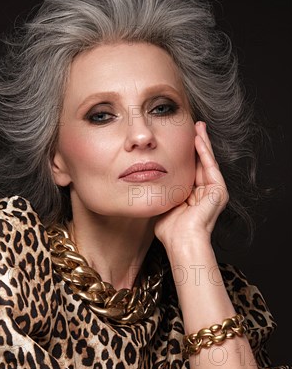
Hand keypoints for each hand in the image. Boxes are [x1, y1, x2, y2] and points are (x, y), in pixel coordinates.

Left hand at [154, 121, 228, 246]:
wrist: (181, 242)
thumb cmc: (170, 230)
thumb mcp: (164, 203)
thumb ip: (163, 190)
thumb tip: (149, 179)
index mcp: (194, 196)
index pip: (191, 169)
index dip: (186, 154)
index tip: (179, 139)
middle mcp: (206, 192)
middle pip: (202, 162)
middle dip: (197, 143)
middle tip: (193, 126)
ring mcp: (214, 192)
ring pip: (208, 161)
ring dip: (203, 143)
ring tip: (198, 126)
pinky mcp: (219, 191)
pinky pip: (211, 167)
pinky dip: (205, 152)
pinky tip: (199, 139)